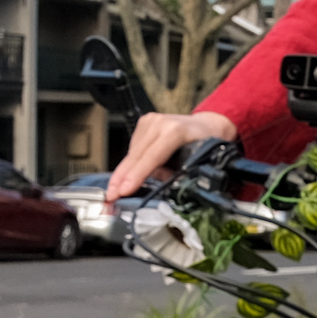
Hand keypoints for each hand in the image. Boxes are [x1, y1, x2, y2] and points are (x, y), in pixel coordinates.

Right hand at [105, 107, 237, 201]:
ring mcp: (150, 121)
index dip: (137, 176)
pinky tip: (128, 176)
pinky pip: (133, 149)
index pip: (151, 157)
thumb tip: (160, 187)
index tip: (124, 191)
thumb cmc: (205, 143)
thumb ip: (179, 175)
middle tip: (111, 196)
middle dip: (121, 179)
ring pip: (132, 154)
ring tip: (119, 191)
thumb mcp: (199, 162)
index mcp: (174, 131)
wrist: (206, 125)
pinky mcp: (144, 123)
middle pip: (136, 156)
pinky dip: (131, 164)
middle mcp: (160, 123)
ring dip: (124, 174)